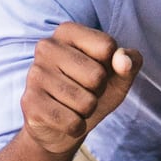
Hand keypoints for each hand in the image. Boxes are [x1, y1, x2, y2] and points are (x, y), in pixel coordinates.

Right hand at [22, 23, 141, 156]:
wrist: (60, 128)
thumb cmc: (91, 93)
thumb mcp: (118, 76)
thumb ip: (130, 62)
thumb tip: (124, 61)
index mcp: (67, 31)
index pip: (107, 47)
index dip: (112, 67)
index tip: (97, 71)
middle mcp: (46, 46)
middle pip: (97, 76)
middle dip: (98, 92)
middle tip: (83, 92)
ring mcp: (35, 74)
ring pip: (86, 102)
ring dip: (87, 111)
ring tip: (73, 106)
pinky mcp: (30, 102)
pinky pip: (72, 122)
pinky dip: (76, 127)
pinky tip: (64, 120)